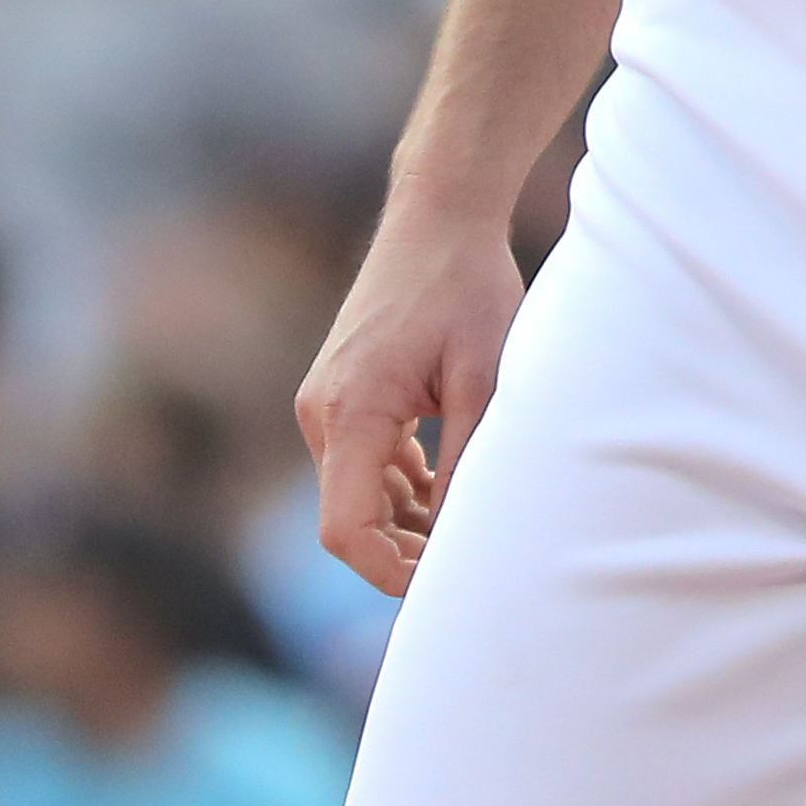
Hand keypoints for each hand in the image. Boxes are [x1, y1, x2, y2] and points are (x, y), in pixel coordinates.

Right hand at [296, 194, 524, 595]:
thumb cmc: (466, 286)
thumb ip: (469, 459)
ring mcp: (325, 406)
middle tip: (471, 565)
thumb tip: (465, 535)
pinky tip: (448, 486)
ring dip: (406, 521)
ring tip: (470, 524)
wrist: (438, 217)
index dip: (388, 573)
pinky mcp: (341, 397)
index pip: (346, 529)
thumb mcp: (484, 377)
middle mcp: (322, 414)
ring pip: (357, 496)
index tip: (440, 588)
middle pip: (350, 520)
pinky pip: (362, 466)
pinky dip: (401, 488)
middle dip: (404, 553)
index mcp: (350, 412)